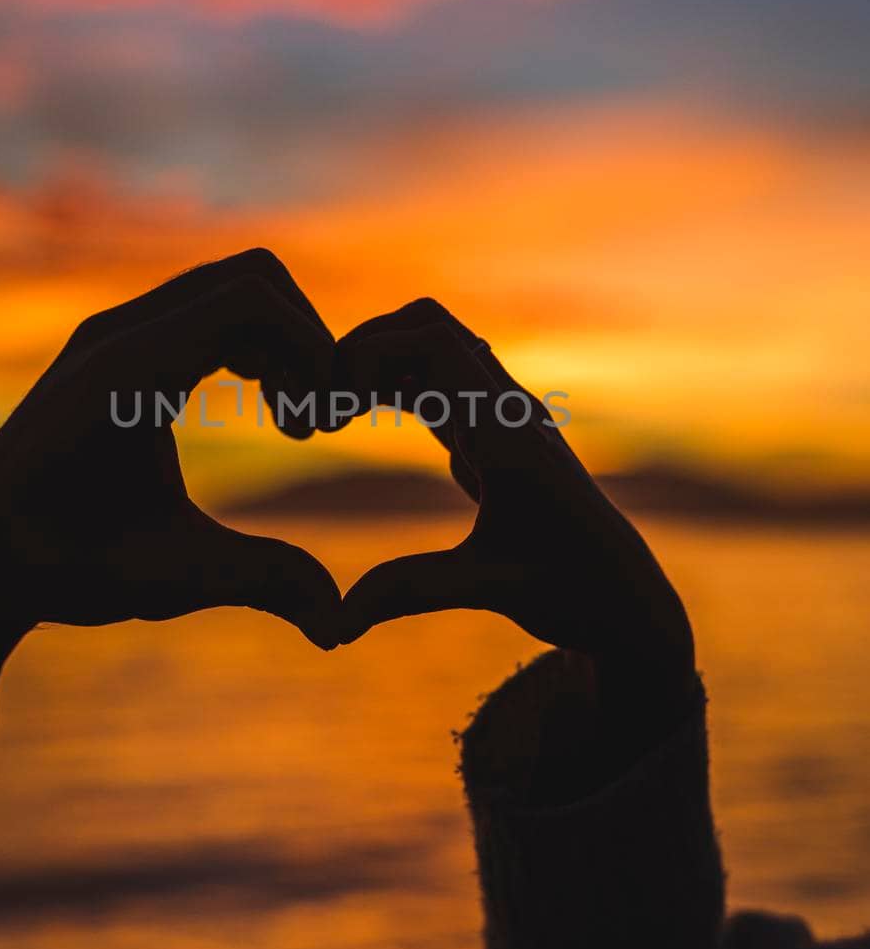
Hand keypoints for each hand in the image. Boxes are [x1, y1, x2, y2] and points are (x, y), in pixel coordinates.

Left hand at [0, 250, 342, 647]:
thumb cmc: (62, 566)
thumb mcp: (165, 579)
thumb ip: (256, 583)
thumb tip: (339, 626)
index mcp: (122, 374)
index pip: (247, 299)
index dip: (309, 348)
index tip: (320, 426)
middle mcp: (119, 332)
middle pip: (253, 277)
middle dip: (306, 340)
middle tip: (316, 423)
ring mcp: (120, 329)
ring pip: (237, 285)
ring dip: (284, 341)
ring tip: (296, 424)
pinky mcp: (128, 342)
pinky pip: (213, 307)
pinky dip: (258, 343)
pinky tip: (267, 410)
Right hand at [331, 300, 693, 674]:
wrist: (627, 599)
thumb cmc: (572, 593)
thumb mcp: (490, 590)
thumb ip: (411, 592)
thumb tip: (333, 624)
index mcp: (507, 431)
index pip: (434, 341)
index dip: (369, 355)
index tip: (331, 414)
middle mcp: (508, 410)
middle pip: (428, 324)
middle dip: (365, 347)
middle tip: (321, 406)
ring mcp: (502, 418)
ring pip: (431, 348)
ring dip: (376, 363)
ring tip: (327, 416)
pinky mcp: (492, 437)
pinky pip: (435, 384)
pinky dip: (389, 387)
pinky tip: (354, 423)